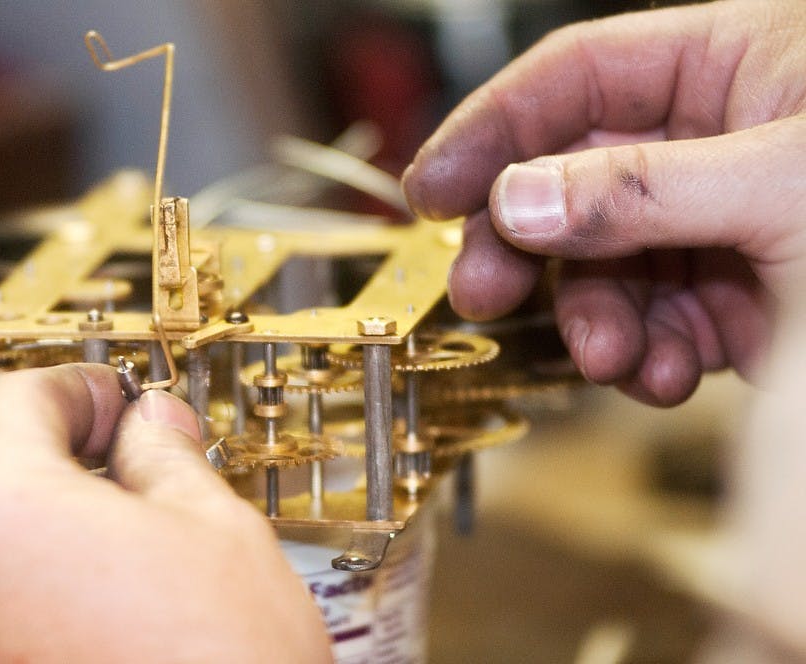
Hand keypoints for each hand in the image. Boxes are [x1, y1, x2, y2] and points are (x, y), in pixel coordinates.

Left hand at [0, 365, 330, 662]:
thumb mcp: (214, 528)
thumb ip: (166, 456)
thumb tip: (152, 426)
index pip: (13, 401)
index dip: (77, 388)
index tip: (115, 399)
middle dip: (71, 465)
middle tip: (144, 472)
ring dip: (59, 535)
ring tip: (142, 556)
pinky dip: (42, 597)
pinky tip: (116, 611)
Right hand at [403, 0, 805, 405]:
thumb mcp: (785, 188)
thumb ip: (641, 188)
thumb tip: (520, 197)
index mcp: (740, 64)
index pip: (578, 74)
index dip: (492, 126)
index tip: (431, 185)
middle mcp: (719, 138)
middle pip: (572, 178)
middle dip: (527, 244)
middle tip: (482, 290)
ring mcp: (717, 221)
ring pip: (602, 262)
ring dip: (592, 316)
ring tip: (614, 357)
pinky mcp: (728, 294)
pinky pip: (647, 316)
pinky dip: (643, 353)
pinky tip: (666, 372)